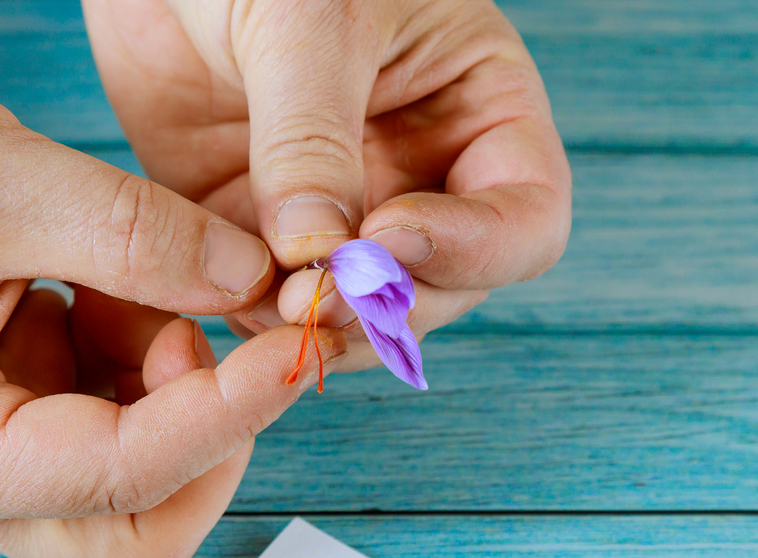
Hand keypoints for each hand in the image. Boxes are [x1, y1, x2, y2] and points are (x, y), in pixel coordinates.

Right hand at [0, 53, 344, 557]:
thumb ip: (131, 236)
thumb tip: (251, 280)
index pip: (127, 476)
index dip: (229, 415)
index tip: (298, 353)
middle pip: (145, 529)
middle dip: (210, 439)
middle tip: (217, 340)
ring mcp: (7, 453)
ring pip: (154, 477)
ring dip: (181, 386)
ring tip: (136, 284)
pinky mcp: (33, 412)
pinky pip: (134, 415)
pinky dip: (154, 355)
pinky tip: (117, 288)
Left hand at [82, 0, 570, 372]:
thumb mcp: (306, 20)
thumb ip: (313, 138)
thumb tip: (318, 257)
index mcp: (479, 111)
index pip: (525, 217)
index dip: (475, 247)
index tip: (390, 238)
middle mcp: (422, 174)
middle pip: (446, 285)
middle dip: (389, 303)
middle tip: (321, 299)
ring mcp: (344, 210)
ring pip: (363, 311)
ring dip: (326, 327)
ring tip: (275, 310)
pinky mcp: (263, 231)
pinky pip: (277, 302)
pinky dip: (260, 320)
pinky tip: (232, 303)